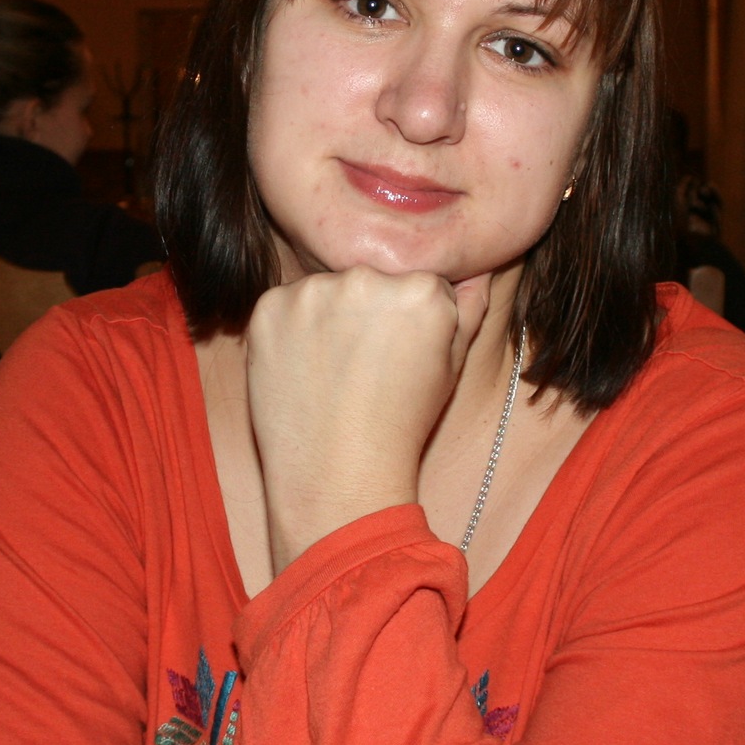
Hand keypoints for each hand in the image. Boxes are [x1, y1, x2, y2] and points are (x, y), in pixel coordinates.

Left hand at [243, 266, 489, 569]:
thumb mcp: (452, 367)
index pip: (416, 281)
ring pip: (325, 290)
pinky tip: (303, 368)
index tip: (401, 353)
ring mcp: (310, 292)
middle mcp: (365, 278)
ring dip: (327, 315)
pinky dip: (290, 329)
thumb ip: (467, 309)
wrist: (338, 474)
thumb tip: (475, 271)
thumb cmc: (402, 424)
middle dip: (368, 310)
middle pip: (369, 279)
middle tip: (364, 364)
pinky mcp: (268, 308)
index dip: (409, 319)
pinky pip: (283, 305)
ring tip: (333, 370)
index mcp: (420, 288)